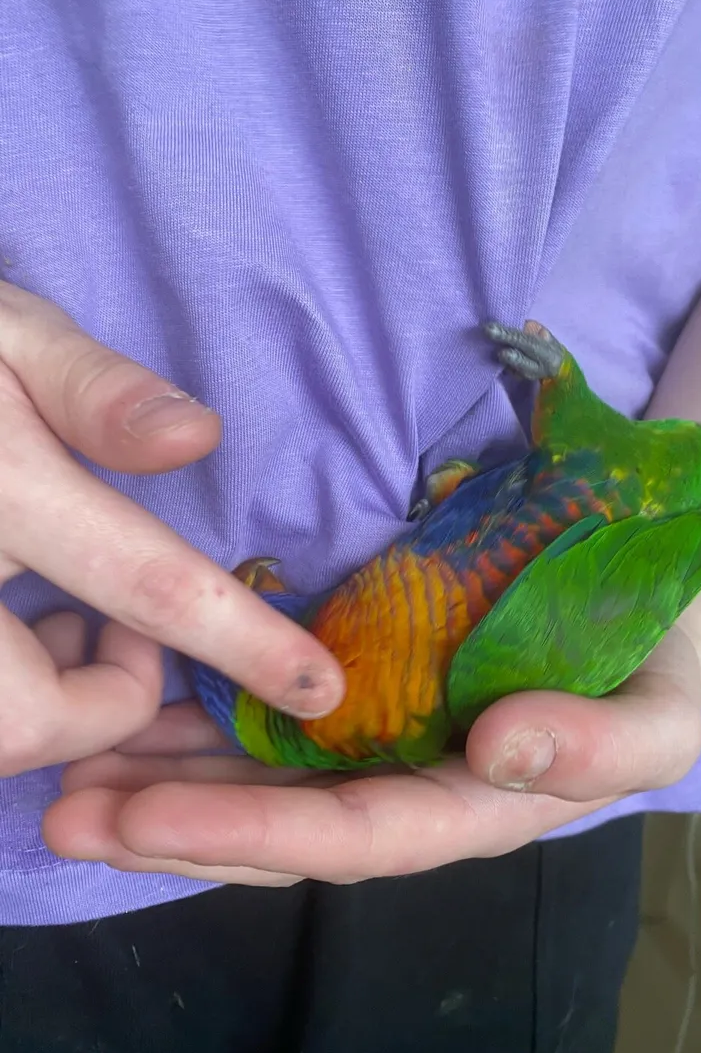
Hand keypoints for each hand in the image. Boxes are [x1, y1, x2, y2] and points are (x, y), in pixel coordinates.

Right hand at [0, 282, 344, 776]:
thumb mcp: (5, 333)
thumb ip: (95, 388)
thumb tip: (199, 438)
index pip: (143, 585)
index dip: (242, 645)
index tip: (318, 690)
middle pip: (28, 719)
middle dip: (104, 703)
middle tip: (118, 629)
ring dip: (47, 705)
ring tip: (62, 623)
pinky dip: (12, 697)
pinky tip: (17, 634)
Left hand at [43, 627, 700, 884]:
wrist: (641, 611)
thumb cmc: (651, 671)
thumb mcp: (659, 719)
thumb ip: (600, 748)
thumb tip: (502, 749)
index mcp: (473, 810)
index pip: (353, 836)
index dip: (250, 837)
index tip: (145, 824)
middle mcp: (411, 787)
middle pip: (280, 824)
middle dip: (173, 826)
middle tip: (68, 808)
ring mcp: (383, 739)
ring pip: (262, 777)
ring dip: (166, 780)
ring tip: (73, 771)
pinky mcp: (366, 688)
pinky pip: (274, 717)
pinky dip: (204, 720)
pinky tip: (140, 708)